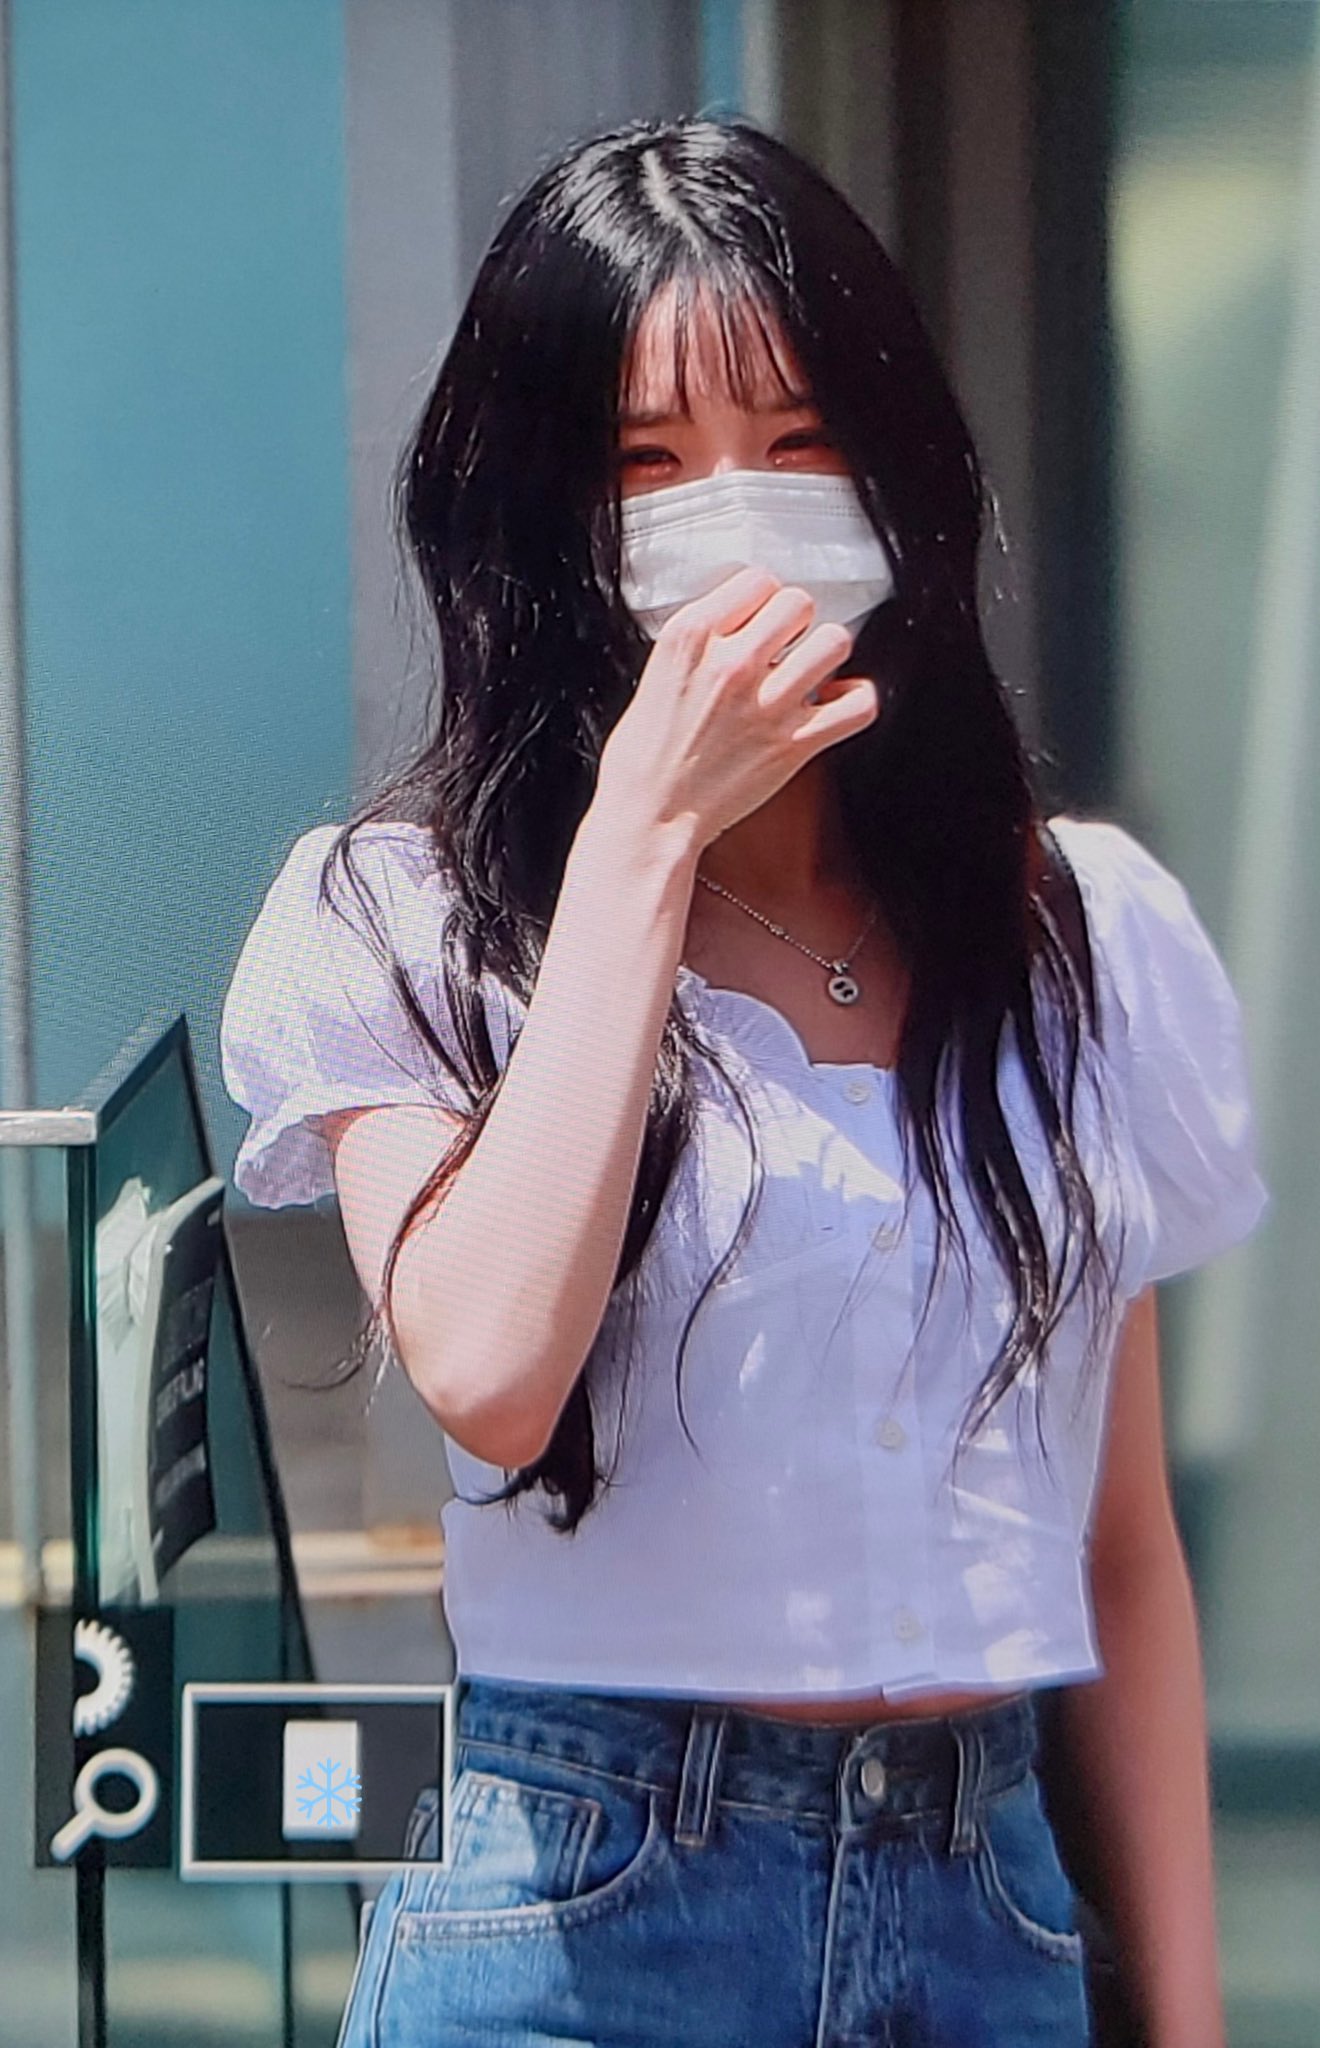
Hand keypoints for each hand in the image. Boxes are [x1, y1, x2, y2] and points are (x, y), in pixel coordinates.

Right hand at [596, 565, 879, 849]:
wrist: (650, 815)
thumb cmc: (645, 756)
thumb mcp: (656, 671)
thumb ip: (701, 641)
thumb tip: (739, 621)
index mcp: (691, 637)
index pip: (756, 580)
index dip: (761, 599)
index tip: (758, 619)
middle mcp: (732, 663)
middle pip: (798, 603)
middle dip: (795, 622)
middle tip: (785, 646)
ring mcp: (767, 703)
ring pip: (833, 641)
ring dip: (825, 653)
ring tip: (810, 670)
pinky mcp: (794, 744)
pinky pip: (857, 704)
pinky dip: (855, 699)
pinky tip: (835, 701)